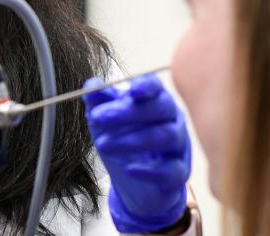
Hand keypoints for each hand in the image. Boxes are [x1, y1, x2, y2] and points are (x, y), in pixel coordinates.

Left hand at [83, 75, 190, 233]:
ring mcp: (179, 146)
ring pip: (167, 136)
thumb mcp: (106, 122)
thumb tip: (91, 85)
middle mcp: (172, 119)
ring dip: (134, 140)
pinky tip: (130, 170)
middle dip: (129, 111)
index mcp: (155, 99)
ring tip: (103, 144)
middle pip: (161, 107)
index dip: (146, 85)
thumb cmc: (123, 142)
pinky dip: (151, 170)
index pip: (156, 86)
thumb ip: (99, 102)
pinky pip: (172, 170)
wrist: (134, 184)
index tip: (130, 90)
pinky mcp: (179, 173)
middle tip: (98, 116)